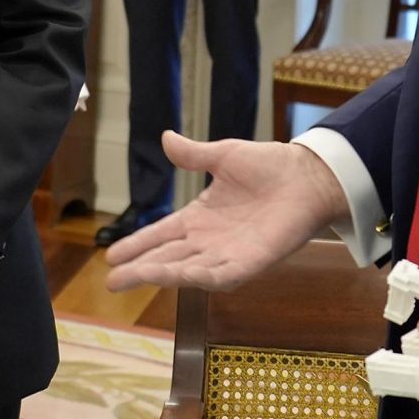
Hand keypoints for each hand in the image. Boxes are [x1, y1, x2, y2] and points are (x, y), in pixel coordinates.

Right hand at [105, 131, 345, 291]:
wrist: (308, 175)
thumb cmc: (270, 165)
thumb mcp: (223, 156)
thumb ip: (192, 154)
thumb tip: (164, 138)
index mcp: (200, 217)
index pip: (161, 234)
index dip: (137, 244)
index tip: (110, 255)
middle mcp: (210, 240)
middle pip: (168, 258)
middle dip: (139, 269)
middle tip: (111, 280)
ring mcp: (230, 253)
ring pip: (187, 270)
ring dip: (162, 274)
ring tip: (133, 277)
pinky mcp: (252, 262)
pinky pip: (221, 275)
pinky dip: (200, 277)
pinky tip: (181, 277)